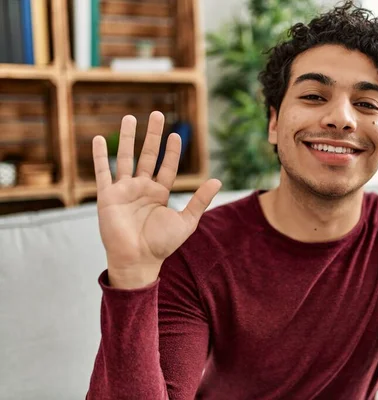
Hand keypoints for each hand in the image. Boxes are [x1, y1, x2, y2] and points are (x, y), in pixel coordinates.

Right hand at [92, 111, 220, 288]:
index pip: (167, 166)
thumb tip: (218, 180)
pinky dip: (100, 156)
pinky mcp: (108, 196)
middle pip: (148, 155)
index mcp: (160, 193)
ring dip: (127, 138)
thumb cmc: (162, 245)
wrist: (138, 260)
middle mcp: (142, 188)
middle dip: (152, 135)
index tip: (177, 134)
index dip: (172, 151)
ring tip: (129, 117)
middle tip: (157, 114)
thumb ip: (200, 200)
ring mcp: (124, 190)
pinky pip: (102, 172)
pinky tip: (97, 139)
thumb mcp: (186, 221)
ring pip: (126, 158)